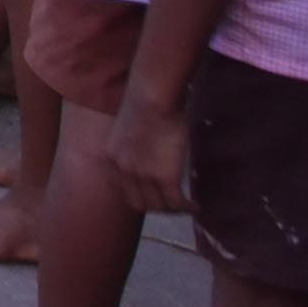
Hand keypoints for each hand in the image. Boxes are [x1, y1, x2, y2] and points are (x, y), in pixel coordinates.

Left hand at [102, 92, 191, 216]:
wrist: (152, 96)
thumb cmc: (144, 102)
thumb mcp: (127, 128)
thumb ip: (132, 145)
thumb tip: (147, 153)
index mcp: (111, 157)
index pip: (119, 190)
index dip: (136, 196)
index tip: (151, 196)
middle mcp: (122, 170)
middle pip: (137, 203)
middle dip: (155, 207)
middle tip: (173, 205)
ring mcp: (142, 176)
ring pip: (158, 206)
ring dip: (173, 209)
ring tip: (186, 206)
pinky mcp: (164, 178)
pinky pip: (176, 203)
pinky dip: (187, 208)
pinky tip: (196, 205)